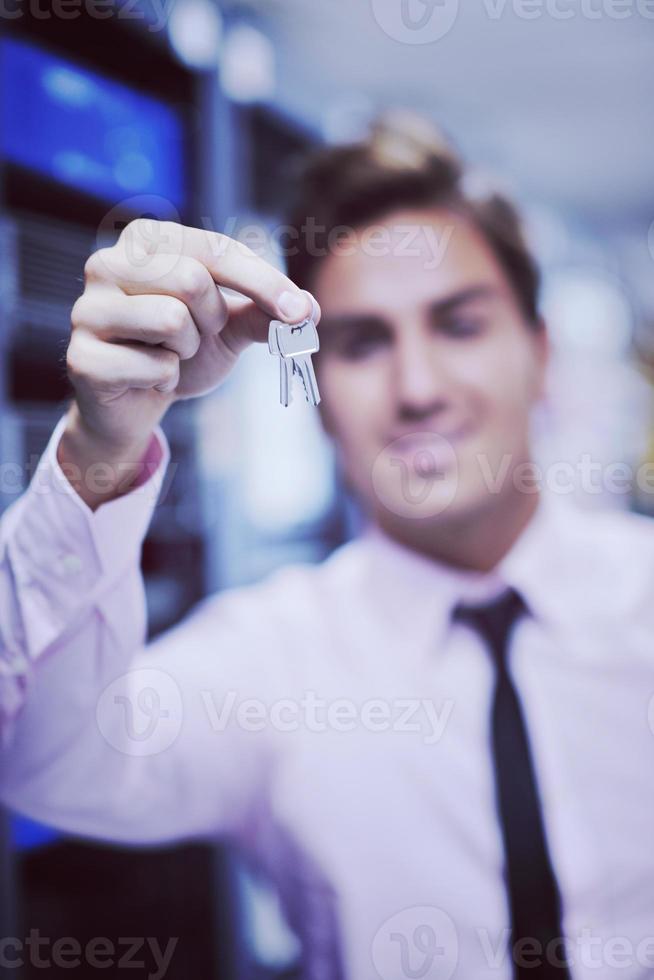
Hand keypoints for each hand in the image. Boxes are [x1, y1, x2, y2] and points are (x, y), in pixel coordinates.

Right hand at [59, 219, 317, 506]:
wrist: (138, 402)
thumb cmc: (181, 350)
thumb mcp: (229, 325)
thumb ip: (265, 311)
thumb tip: (309, 309)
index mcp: (145, 240)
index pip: (215, 249)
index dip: (263, 281)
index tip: (301, 312)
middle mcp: (107, 263)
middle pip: (192, 280)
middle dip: (211, 319)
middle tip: (196, 335)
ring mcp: (88, 310)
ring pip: (171, 319)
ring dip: (187, 350)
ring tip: (168, 354)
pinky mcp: (82, 357)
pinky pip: (154, 365)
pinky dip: (165, 380)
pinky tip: (147, 378)